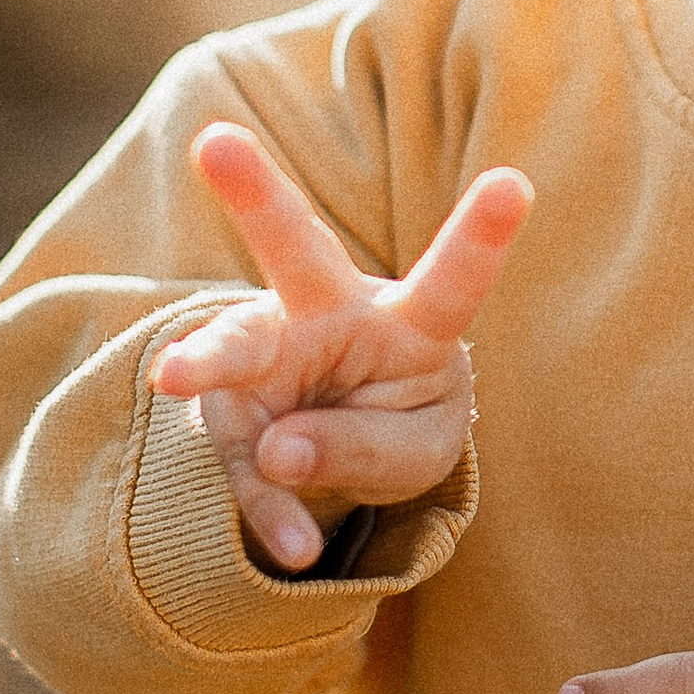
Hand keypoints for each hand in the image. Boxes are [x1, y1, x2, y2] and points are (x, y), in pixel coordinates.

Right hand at [151, 125, 531, 572]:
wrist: (333, 452)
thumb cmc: (397, 426)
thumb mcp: (412, 453)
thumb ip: (361, 448)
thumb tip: (278, 452)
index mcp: (411, 324)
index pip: (451, 281)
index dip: (482, 236)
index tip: (516, 184)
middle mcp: (330, 317)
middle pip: (295, 251)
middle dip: (256, 195)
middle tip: (215, 144)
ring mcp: (266, 355)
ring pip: (234, 341)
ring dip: (206, 358)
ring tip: (177, 377)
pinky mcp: (229, 407)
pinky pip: (240, 462)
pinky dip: (270, 511)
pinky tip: (297, 549)